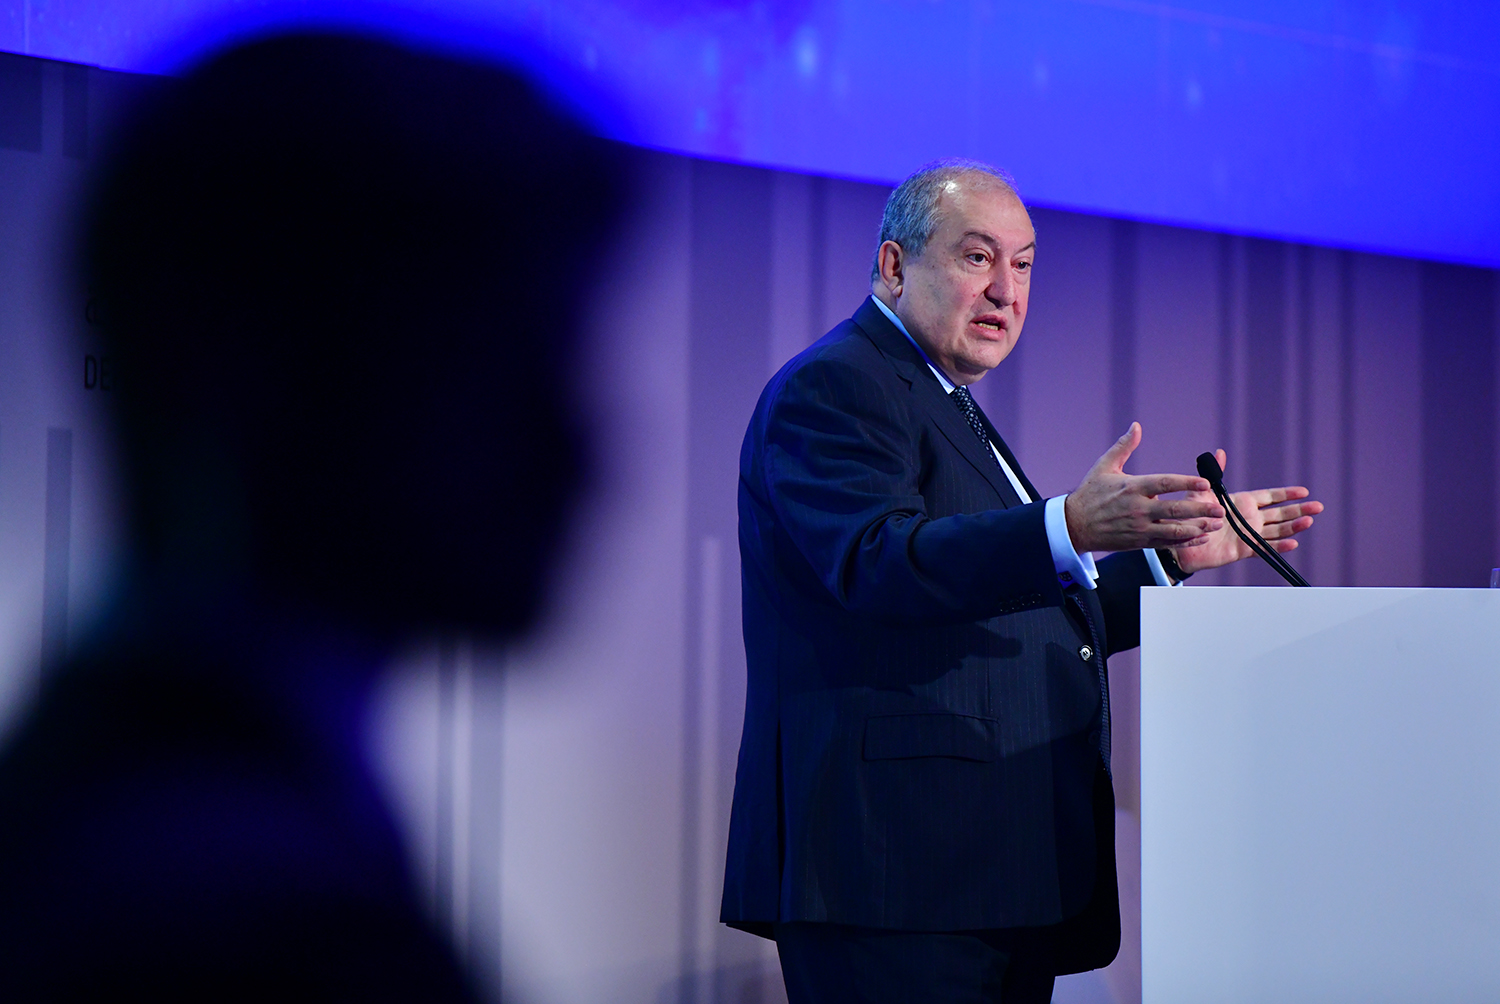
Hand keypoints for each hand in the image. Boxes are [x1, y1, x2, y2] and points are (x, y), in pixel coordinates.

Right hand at [1064, 423, 1224, 552]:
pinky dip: (1185, 541)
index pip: (1165, 484)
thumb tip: (1136, 426)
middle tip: (1220, 509)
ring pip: (1174, 529)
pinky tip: (1200, 537)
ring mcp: (1139, 527)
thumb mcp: (1104, 466)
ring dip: (1198, 528)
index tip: (1205, 483)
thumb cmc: (1090, 494)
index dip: (1186, 482)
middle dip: (1200, 509)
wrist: (1074, 525)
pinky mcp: (1139, 542)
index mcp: (1132, 487)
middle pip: (1175, 509)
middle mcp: (1138, 508)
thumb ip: (1124, 446)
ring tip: (1215, 525)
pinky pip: (1166, 543)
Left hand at [1170, 449, 1323, 574]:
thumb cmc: (1189, 515)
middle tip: (1318, 507)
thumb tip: (1217, 452)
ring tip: (1309, 521)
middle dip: (1299, 509)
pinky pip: (1264, 548)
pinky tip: (1293, 542)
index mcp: (1242, 502)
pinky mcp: (1244, 549)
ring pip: (1277, 530)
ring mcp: (1248, 534)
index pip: (1270, 496)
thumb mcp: (1201, 492)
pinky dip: (1278, 546)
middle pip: (1280, 513)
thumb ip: (1213, 474)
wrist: (1179, 542)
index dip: (1286, 494)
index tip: (1304, 491)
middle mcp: (1249, 518)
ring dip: (1293, 526)